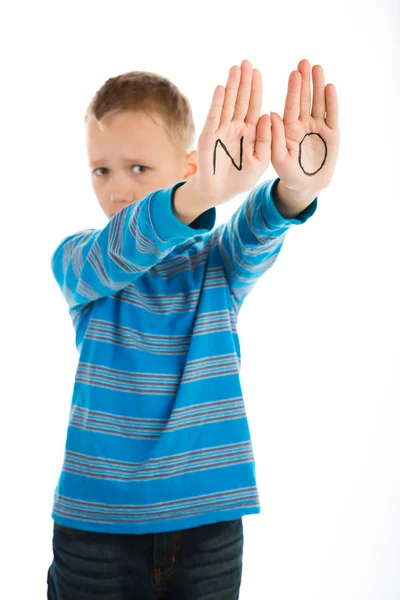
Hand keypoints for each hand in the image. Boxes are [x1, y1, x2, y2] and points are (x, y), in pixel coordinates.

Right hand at [192, 59, 270, 206]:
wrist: (220, 192)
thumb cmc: (242, 178)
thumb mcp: (261, 161)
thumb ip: (265, 140)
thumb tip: (268, 115)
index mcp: (250, 131)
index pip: (254, 106)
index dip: (256, 89)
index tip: (258, 72)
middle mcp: (236, 127)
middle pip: (241, 100)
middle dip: (244, 82)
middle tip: (247, 62)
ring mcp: (222, 130)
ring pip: (228, 104)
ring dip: (231, 86)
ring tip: (235, 68)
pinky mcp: (209, 136)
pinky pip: (214, 117)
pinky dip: (218, 103)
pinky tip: (221, 89)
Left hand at [270, 59, 339, 197]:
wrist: (305, 186)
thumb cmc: (288, 174)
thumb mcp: (277, 158)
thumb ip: (274, 138)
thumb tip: (271, 114)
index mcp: (288, 128)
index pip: (290, 105)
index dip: (292, 90)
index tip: (293, 73)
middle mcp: (303, 124)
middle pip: (305, 99)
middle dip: (305, 81)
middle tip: (304, 62)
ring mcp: (318, 127)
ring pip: (318, 103)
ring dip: (318, 86)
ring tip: (318, 68)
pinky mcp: (332, 134)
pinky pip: (332, 115)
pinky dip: (331, 102)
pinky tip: (330, 87)